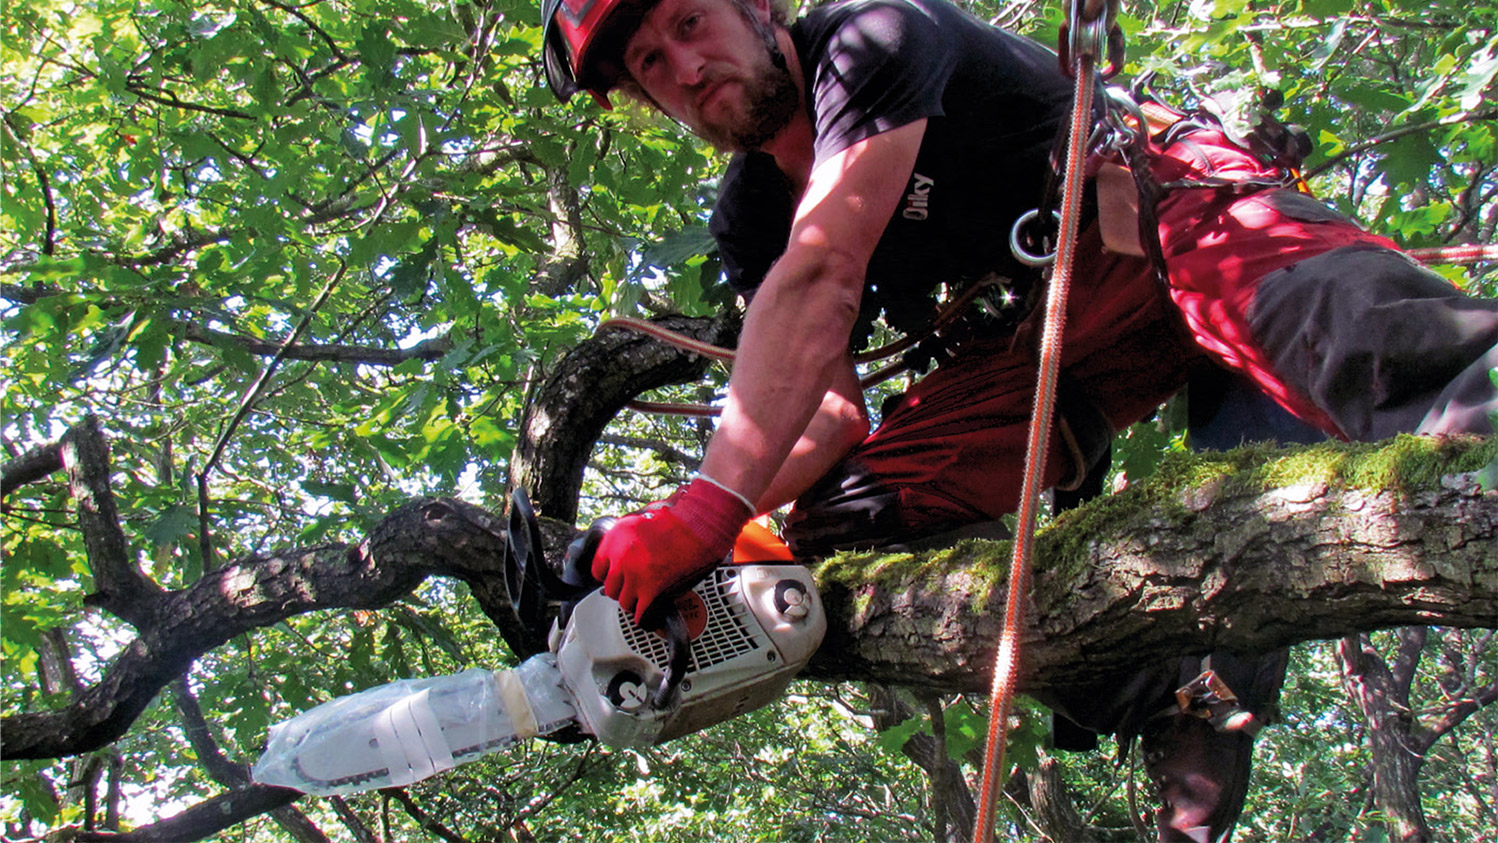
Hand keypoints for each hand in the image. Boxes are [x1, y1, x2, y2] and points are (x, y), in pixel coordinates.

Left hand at [592, 477, 753, 624]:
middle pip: (611, 588)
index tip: (617, 579)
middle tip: (634, 589)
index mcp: (615, 539)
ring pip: (624, 603)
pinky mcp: (652, 590)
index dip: (610, 575)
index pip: (598, 569)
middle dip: (622, 589)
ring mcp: (635, 575)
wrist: (699, 524)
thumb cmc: (677, 519)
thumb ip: (627, 539)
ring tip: (644, 600)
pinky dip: (646, 617)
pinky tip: (651, 615)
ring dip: (634, 603)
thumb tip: (621, 555)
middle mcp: (620, 557)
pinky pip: (641, 614)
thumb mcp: (641, 521)